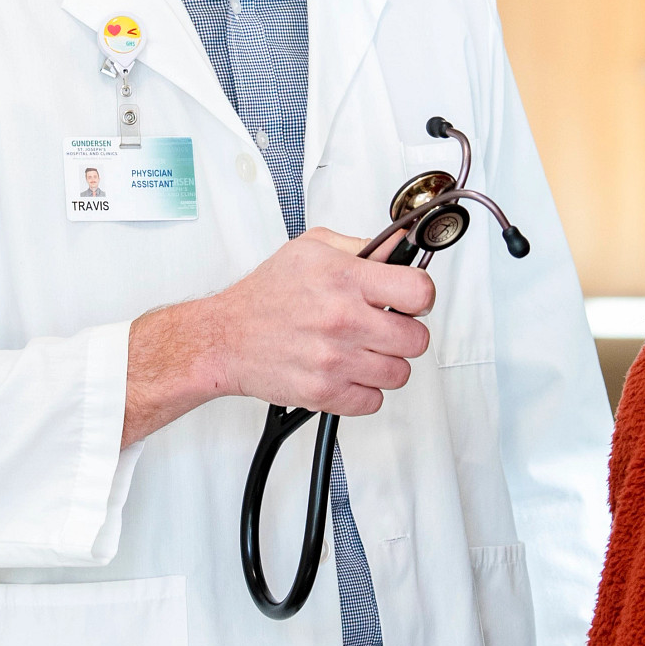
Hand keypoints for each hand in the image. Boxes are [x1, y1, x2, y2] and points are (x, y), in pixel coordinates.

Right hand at [122, 228, 435, 445]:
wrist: (224, 338)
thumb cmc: (266, 294)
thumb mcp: (313, 249)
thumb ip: (364, 245)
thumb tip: (401, 243)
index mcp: (345, 279)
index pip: (419, 292)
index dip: (421, 297)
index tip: (410, 299)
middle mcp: (342, 320)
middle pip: (417, 339)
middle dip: (406, 332)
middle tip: (386, 327)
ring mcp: (334, 360)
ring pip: (399, 373)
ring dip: (386, 363)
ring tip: (364, 350)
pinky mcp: (324, 393)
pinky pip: (373, 402)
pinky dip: (366, 391)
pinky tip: (350, 372)